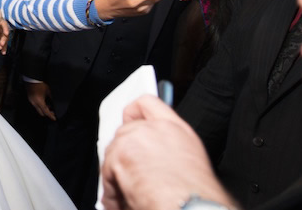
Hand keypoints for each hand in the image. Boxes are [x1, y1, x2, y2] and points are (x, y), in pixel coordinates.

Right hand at [26, 81, 55, 119]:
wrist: (32, 80)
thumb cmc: (39, 85)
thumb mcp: (48, 91)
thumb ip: (50, 98)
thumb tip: (53, 102)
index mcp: (39, 102)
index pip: (46, 111)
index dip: (50, 116)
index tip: (54, 118)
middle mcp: (34, 103)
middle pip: (41, 113)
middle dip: (47, 113)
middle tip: (52, 111)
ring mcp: (31, 101)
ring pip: (38, 109)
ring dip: (43, 109)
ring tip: (48, 105)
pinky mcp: (30, 99)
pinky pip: (35, 105)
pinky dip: (40, 106)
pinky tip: (43, 102)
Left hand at [101, 96, 235, 209]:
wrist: (187, 206)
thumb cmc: (195, 194)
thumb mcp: (191, 159)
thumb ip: (168, 146)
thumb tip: (156, 155)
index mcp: (174, 128)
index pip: (147, 103)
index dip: (134, 112)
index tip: (129, 120)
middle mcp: (152, 129)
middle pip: (125, 131)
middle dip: (124, 153)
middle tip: (129, 172)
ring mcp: (133, 141)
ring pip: (113, 152)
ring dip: (117, 173)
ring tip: (126, 193)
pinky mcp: (119, 156)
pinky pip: (106, 171)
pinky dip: (111, 189)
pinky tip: (120, 201)